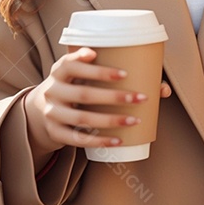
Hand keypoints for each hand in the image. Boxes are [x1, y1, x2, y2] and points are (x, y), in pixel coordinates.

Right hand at [26, 48, 171, 151]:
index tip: (123, 73)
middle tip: (140, 98)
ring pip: (82, 119)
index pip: (72, 64)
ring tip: (135, 119)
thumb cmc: (75, 87)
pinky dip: (99, 140)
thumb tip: (163, 88)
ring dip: (111, 120)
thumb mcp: (82, 76)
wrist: (40, 112)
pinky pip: (78, 139)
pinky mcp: (55, 133)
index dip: (96, 69)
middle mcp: (52, 90)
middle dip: (114, 97)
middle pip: (83, 94)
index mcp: (59, 71)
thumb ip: (115, 74)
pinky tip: (118, 140)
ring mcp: (52, 113)